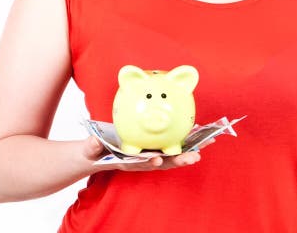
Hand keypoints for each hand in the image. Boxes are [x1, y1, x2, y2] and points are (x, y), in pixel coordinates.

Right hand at [81, 135, 210, 171]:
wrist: (98, 154)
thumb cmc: (94, 151)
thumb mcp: (90, 149)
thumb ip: (91, 147)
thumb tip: (92, 142)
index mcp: (128, 162)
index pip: (140, 164)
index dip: (149, 163)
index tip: (157, 161)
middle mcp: (143, 160)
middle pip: (163, 161)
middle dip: (179, 160)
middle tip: (194, 158)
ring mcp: (151, 154)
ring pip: (172, 153)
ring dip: (189, 149)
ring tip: (206, 144)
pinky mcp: (155, 147)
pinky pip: (173, 143)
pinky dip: (186, 138)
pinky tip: (199, 131)